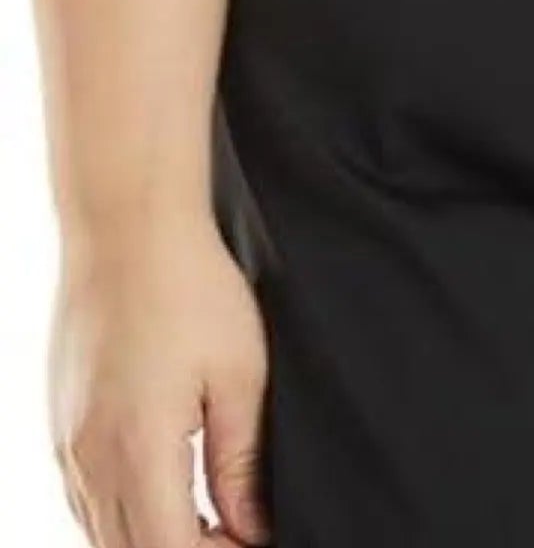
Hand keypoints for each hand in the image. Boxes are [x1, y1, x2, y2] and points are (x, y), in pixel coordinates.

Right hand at [48, 209, 271, 546]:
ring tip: (218, 525)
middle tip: (243, 537)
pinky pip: (88, 504)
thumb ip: (240, 461)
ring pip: (104, 537)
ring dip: (157, 542)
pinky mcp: (61, 430)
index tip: (256, 544)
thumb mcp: (241, 373)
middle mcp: (90, 462)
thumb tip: (251, 527)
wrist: (126, 233)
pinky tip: (172, 499)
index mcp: (139, 451)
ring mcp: (67, 449)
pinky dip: (126, 519)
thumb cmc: (192, 289)